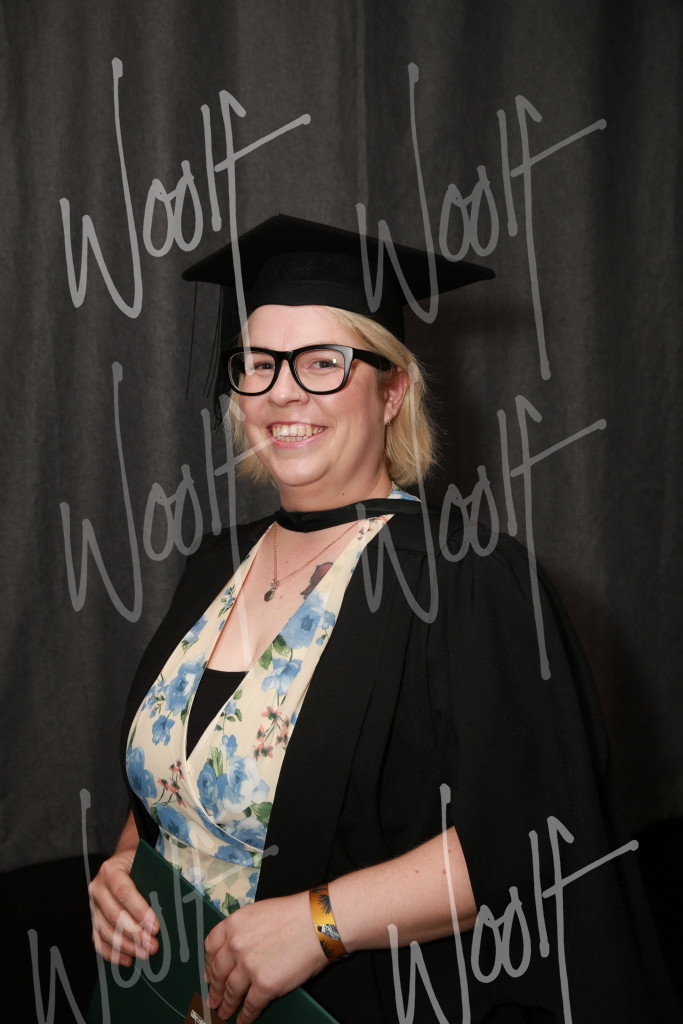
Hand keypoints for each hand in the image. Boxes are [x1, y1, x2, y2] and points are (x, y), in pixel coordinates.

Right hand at [89, 844, 158, 965]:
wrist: (124, 859)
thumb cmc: (140, 862)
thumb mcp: (148, 862)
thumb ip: (155, 880)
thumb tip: (173, 903)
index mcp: (111, 870)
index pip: (124, 893)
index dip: (140, 911)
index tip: (155, 927)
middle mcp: (98, 888)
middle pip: (114, 915)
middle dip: (135, 934)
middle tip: (153, 946)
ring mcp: (93, 905)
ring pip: (105, 931)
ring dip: (126, 946)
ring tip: (144, 954)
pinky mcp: (94, 919)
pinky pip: (98, 940)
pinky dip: (112, 953)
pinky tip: (128, 960)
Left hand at [204, 891, 327, 1022]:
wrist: (318, 922)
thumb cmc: (294, 915)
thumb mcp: (259, 913)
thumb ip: (243, 931)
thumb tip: (233, 951)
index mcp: (234, 924)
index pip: (210, 947)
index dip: (208, 964)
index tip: (209, 973)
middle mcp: (236, 945)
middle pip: (218, 972)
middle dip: (214, 988)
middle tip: (213, 999)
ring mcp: (249, 966)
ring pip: (231, 992)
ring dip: (227, 1005)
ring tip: (225, 1012)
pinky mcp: (265, 985)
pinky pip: (250, 1006)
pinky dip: (245, 1016)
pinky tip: (243, 1019)